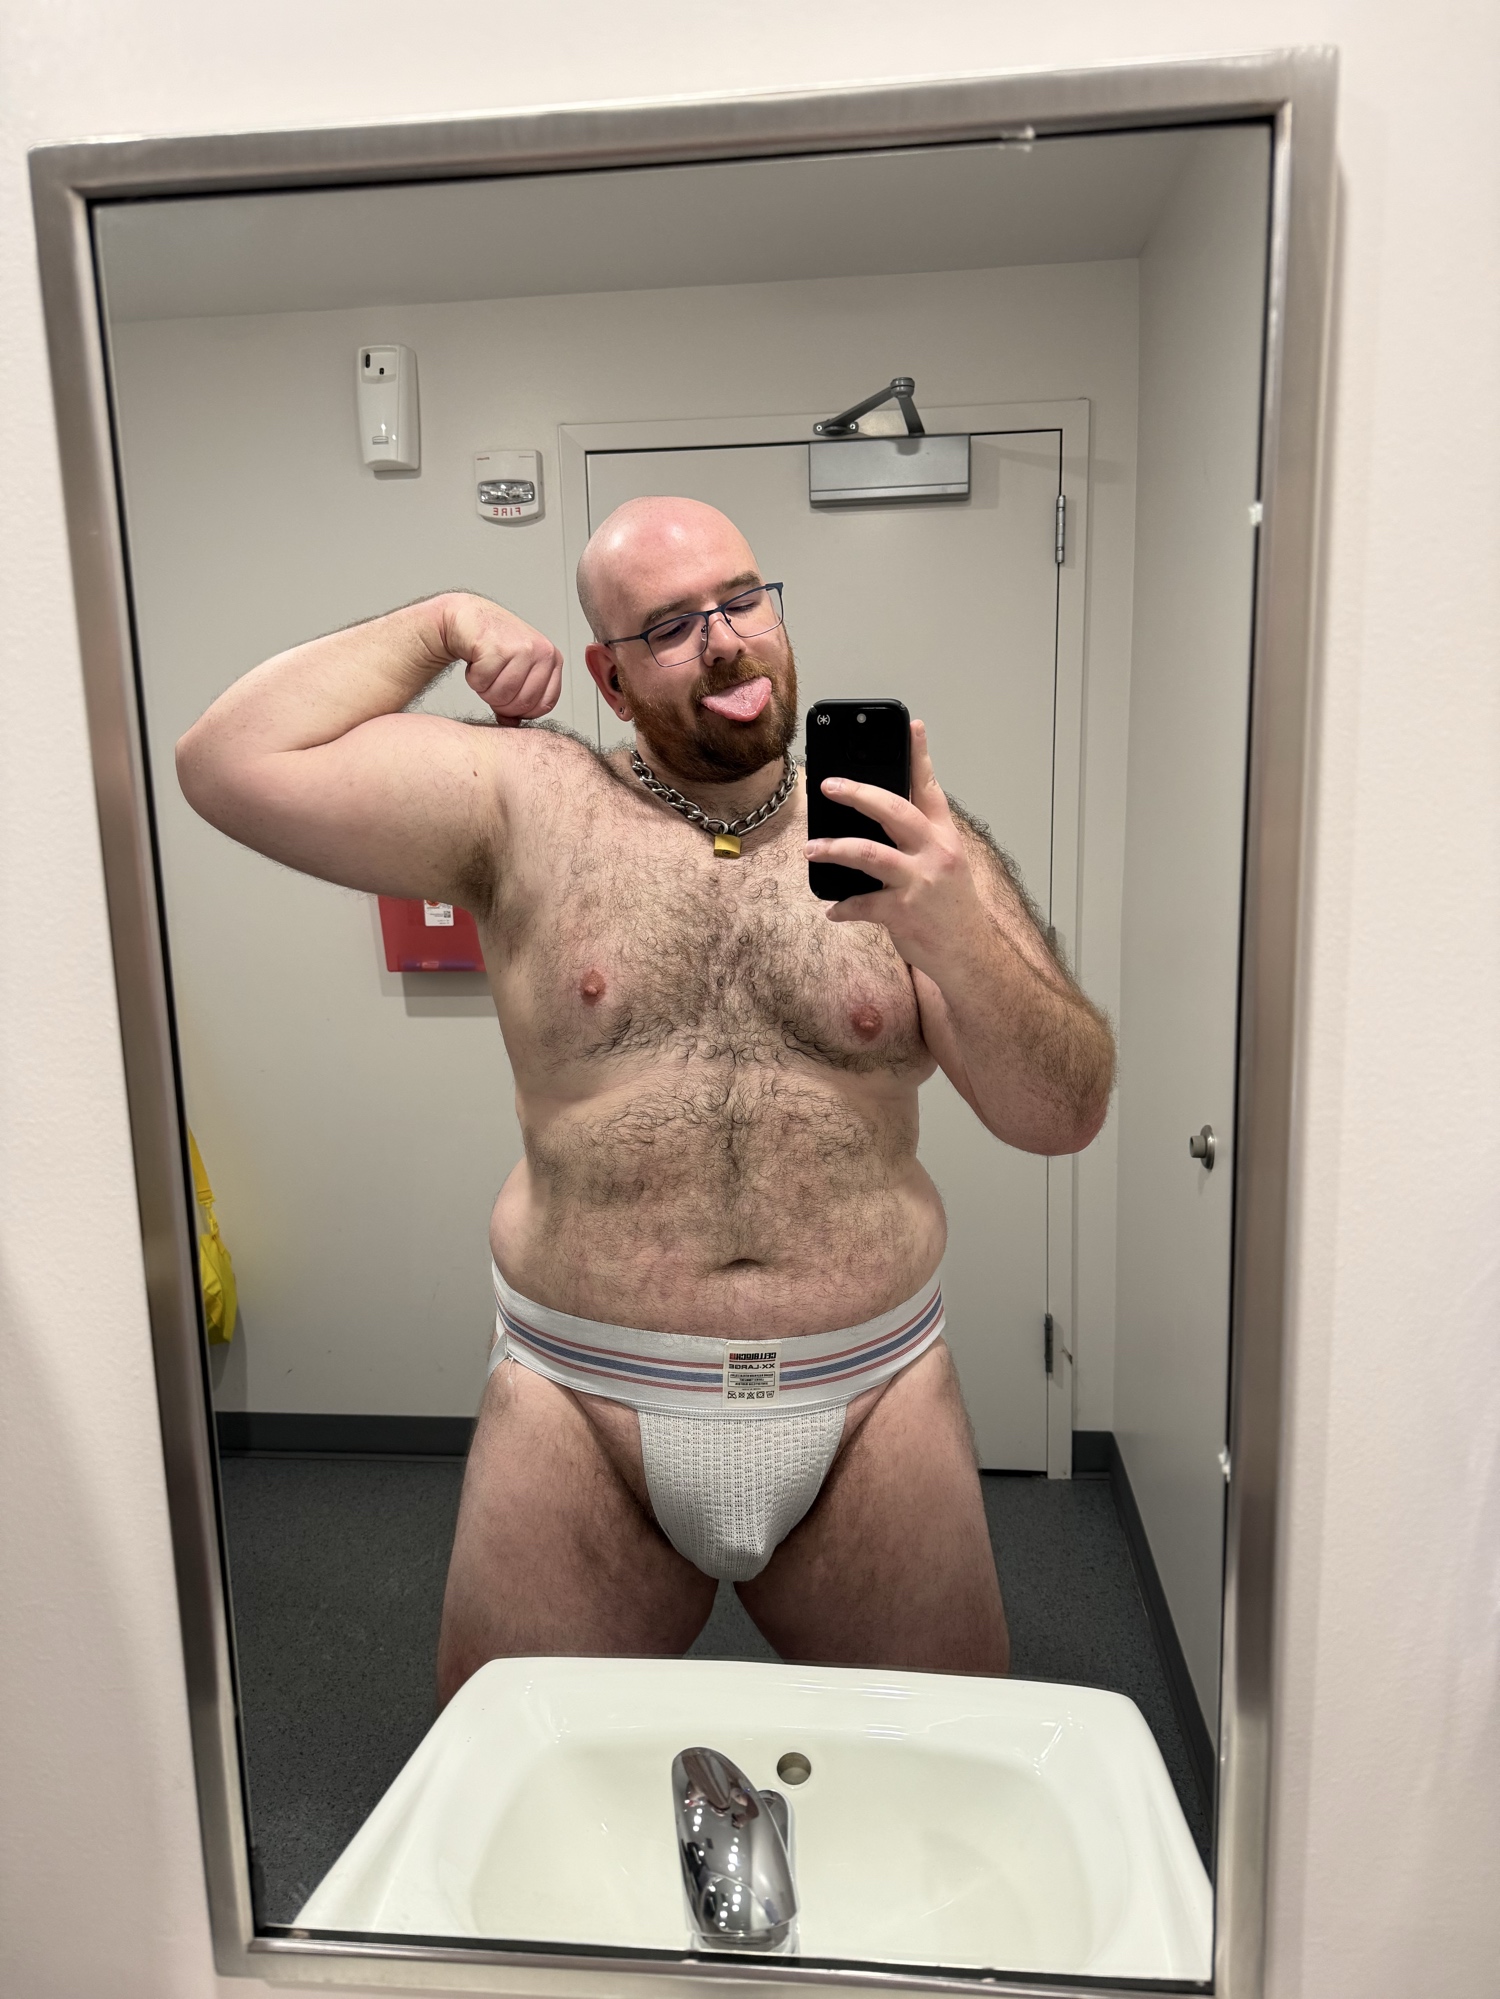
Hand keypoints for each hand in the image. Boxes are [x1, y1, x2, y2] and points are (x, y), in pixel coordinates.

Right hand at [438, 594, 563, 726]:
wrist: (468, 618)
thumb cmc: (494, 646)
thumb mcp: (516, 671)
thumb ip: (520, 699)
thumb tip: (513, 724)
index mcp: (553, 660)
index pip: (545, 705)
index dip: (523, 711)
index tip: (510, 701)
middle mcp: (542, 652)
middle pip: (522, 703)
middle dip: (501, 702)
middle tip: (492, 684)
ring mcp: (521, 647)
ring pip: (501, 695)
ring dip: (485, 689)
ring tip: (485, 670)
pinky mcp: (496, 646)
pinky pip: (482, 682)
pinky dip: (473, 678)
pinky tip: (476, 661)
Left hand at [803, 720, 981, 975]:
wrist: (969, 954)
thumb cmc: (951, 907)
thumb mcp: (946, 864)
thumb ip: (920, 839)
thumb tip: (878, 816)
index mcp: (944, 837)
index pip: (931, 789)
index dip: (920, 756)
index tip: (913, 725)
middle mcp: (935, 853)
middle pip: (893, 811)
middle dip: (857, 795)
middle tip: (828, 785)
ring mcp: (919, 882)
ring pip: (868, 854)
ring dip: (834, 848)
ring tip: (811, 848)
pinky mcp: (903, 913)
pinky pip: (862, 904)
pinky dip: (843, 907)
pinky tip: (833, 910)